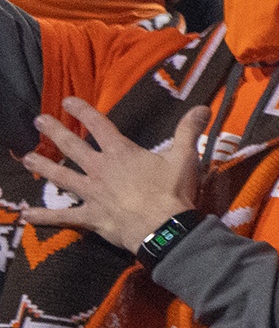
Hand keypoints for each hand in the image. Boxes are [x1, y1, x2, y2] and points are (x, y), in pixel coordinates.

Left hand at [19, 101, 205, 246]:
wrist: (163, 227)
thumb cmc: (172, 191)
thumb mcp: (184, 157)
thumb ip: (188, 131)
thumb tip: (202, 106)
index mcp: (121, 152)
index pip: (99, 125)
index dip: (83, 111)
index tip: (67, 101)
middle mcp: (100, 168)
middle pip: (72, 146)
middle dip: (54, 131)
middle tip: (38, 120)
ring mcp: (91, 192)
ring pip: (61, 176)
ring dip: (43, 166)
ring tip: (26, 158)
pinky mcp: (90, 215)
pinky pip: (63, 216)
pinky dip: (44, 216)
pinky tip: (26, 215)